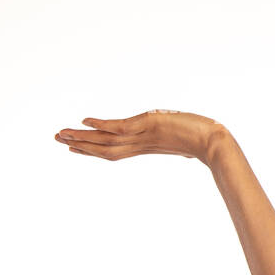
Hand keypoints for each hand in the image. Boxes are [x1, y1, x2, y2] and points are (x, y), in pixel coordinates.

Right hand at [52, 109, 224, 164]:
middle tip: (57, 139)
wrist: (217, 143)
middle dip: (81, 144)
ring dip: (83, 137)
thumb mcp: (189, 142)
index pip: (115, 151)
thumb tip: (190, 153)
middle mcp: (142, 144)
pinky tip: (85, 121)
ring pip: (107, 140)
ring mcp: (144, 136)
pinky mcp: (149, 125)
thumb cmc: (208, 143)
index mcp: (148, 147)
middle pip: (105, 148)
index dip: (94, 150)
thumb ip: (183, 145)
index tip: (75, 148)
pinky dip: (102, 125)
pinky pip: (120, 127)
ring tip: (62, 134)